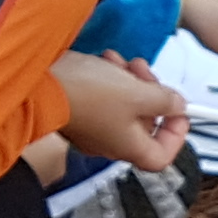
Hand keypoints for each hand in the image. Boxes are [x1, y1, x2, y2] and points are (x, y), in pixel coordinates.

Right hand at [52, 51, 188, 172]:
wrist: (40, 82)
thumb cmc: (85, 94)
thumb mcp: (138, 94)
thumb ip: (165, 101)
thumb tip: (178, 105)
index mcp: (128, 147)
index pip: (162, 157)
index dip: (176, 135)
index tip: (178, 112)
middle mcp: (110, 143)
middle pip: (144, 123)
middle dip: (151, 93)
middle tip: (145, 73)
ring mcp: (92, 127)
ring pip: (124, 104)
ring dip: (129, 79)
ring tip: (122, 63)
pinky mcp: (78, 109)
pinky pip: (103, 96)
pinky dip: (109, 78)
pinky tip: (105, 61)